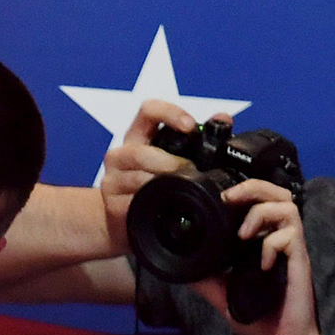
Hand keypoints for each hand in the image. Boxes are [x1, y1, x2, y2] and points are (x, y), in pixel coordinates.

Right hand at [101, 99, 203, 255]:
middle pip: (140, 152)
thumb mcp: (174, 159)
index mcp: (138, 137)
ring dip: (163, 185)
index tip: (189, 126)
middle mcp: (120, 155)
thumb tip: (223, 118)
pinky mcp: (111, 206)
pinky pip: (133, 203)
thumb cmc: (156, 188)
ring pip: (137, 179)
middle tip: (191, 172)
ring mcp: (112, 180)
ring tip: (182, 192)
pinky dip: (152, 205)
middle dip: (170, 163)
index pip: (148, 110)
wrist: (130, 224)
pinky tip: (165, 208)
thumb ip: (198, 140)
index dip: (169, 113)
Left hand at [194, 177, 319, 334]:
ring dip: (261, 213)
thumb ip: (207, 278)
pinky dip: (271, 245)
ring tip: (243, 234)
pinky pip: (290, 237)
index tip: (221, 199)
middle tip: (230, 199)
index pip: (263, 202)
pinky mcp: (300, 262)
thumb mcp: (224, 295)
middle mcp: (281, 242)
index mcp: (265, 243)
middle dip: (253, 188)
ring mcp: (292, 251)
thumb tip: (182, 267)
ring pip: (288, 206)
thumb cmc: (260, 320)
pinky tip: (261, 265)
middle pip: (279, 193)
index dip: (245, 191)